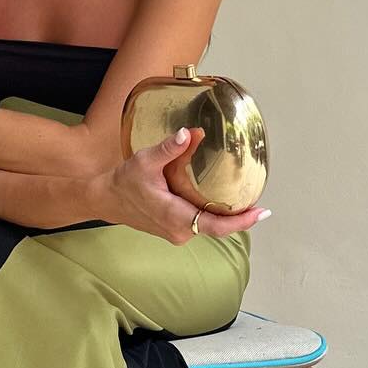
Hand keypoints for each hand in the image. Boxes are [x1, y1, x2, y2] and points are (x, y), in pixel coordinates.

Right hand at [94, 126, 269, 243]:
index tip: (261, 213)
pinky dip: (214, 215)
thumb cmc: (124, 181)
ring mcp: (177, 233)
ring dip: (227, 217)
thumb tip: (190, 134)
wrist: (106, 198)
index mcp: (174, 216)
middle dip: (239, 218)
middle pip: (217, 227)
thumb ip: (170, 148)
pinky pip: (201, 225)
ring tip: (246, 202)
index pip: (215, 225)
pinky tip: (222, 202)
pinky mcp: (175, 230)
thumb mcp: (146, 160)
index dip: (240, 222)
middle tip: (261, 205)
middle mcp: (179, 230)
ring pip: (209, 227)